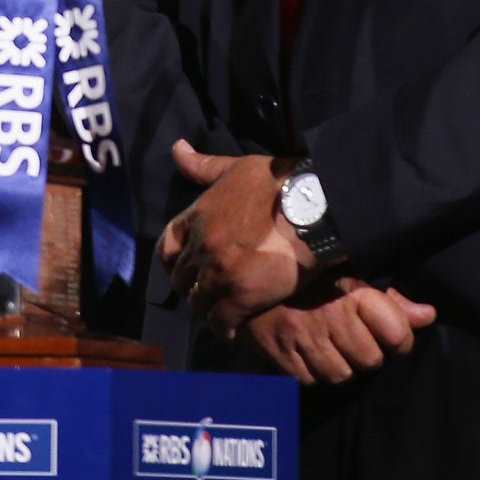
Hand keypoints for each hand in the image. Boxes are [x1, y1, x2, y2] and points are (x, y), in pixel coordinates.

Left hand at [158, 139, 311, 338]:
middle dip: (190, 287)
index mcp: (198, 216)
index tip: (183, 267)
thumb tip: (177, 148)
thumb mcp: (235, 168)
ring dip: (206, 308)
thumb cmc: (278, 183)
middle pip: (181, 278)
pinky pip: (221, 322)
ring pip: (198, 303)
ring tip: (217, 312)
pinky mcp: (242, 296)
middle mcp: (202, 246)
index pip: (166, 245)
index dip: (173, 260)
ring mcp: (220, 273)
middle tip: (204, 293)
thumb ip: (203, 165)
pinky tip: (230, 331)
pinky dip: (223, 329)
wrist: (313, 208)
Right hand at [240, 278, 435, 385]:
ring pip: (342, 375)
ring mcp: (302, 339)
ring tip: (334, 344)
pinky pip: (312, 380)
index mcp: (350, 293)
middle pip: (371, 360)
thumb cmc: (307, 272)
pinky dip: (315, 371)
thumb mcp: (350, 273)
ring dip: (343, 363)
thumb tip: (428, 316)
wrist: (247, 273)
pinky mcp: (281, 356)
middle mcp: (327, 318)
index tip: (392, 332)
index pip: (397, 334)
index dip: (400, 337)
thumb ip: (390, 299)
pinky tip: (312, 352)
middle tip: (356, 335)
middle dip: (369, 350)